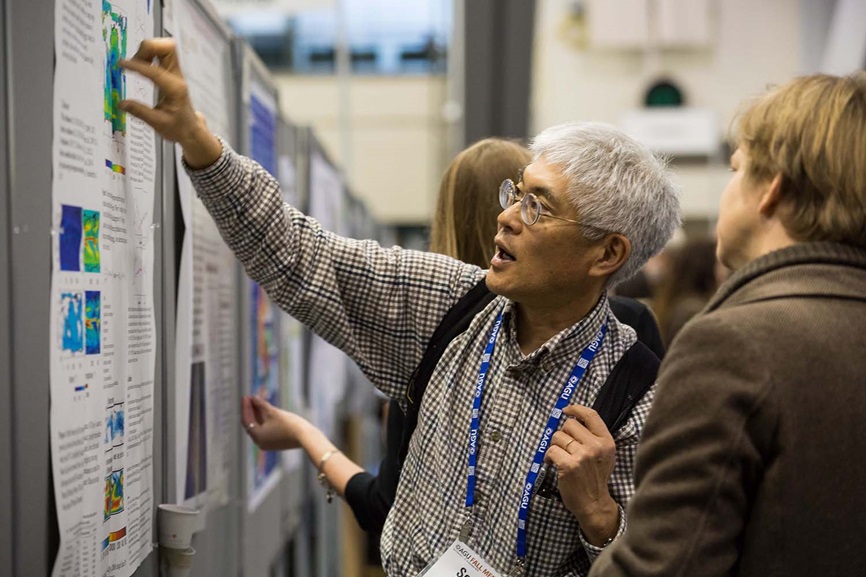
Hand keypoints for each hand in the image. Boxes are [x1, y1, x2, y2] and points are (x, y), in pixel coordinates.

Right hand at [118, 38, 221, 168]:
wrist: (190, 129)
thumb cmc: (177, 127)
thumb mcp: (158, 123)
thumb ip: (140, 112)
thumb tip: (121, 104)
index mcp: (175, 90)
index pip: (155, 71)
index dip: (137, 65)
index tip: (121, 65)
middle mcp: (177, 77)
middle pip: (167, 47)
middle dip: (147, 49)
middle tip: (135, 62)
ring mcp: (176, 72)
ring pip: (165, 47)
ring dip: (148, 49)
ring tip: (137, 64)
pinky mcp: (172, 72)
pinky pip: (162, 53)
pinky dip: (150, 53)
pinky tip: (142, 65)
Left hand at [240, 395, 310, 450]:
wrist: (306, 437)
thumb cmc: (289, 424)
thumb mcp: (273, 412)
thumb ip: (261, 405)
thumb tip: (253, 398)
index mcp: (257, 436)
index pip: (246, 419)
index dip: (245, 406)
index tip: (245, 396)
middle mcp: (260, 442)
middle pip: (251, 424)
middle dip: (250, 410)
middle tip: (250, 398)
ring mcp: (268, 444)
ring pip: (258, 427)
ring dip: (257, 415)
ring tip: (257, 402)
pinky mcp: (275, 443)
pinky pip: (265, 431)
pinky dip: (264, 421)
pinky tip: (265, 411)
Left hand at [545, 404, 618, 545]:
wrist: (594, 503)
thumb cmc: (595, 477)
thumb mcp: (604, 455)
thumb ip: (593, 437)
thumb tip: (572, 419)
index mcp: (606, 441)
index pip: (591, 415)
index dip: (576, 409)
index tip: (566, 410)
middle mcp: (596, 446)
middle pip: (569, 425)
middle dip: (562, 434)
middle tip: (564, 447)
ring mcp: (582, 456)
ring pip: (557, 437)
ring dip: (554, 446)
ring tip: (559, 457)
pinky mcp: (569, 465)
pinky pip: (551, 450)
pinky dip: (548, 456)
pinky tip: (552, 463)